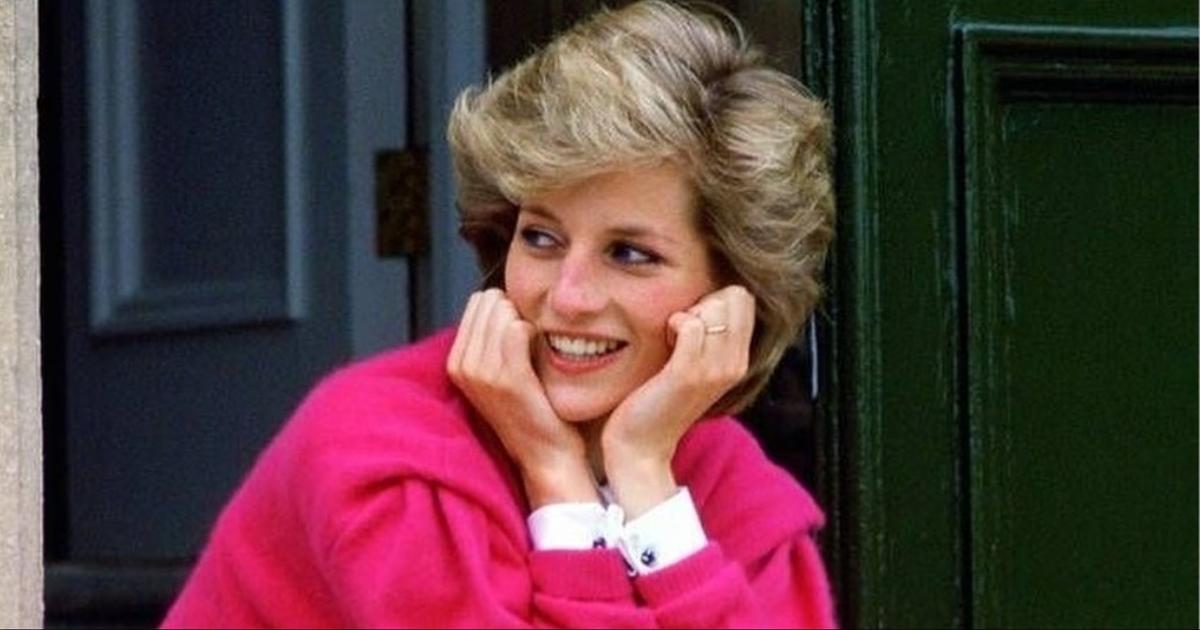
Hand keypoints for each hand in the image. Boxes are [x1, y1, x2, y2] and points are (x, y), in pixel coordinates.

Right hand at [447, 289, 598, 506]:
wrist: (545, 454)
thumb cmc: (530, 408)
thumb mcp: (497, 372)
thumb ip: (490, 338)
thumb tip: (501, 297)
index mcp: (456, 362)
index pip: (477, 302)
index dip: (506, 309)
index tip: (520, 335)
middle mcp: (462, 366)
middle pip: (490, 302)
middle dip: (515, 311)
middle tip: (530, 341)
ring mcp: (482, 374)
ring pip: (503, 312)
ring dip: (526, 322)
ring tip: (535, 349)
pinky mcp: (508, 380)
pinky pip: (518, 330)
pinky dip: (535, 332)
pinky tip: (542, 350)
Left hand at [601, 285, 754, 516]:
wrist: (641, 447)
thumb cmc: (658, 402)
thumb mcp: (694, 368)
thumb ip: (707, 338)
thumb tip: (705, 300)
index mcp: (738, 361)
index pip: (744, 299)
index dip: (715, 298)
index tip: (692, 324)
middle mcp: (734, 365)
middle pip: (734, 296)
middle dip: (704, 301)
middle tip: (681, 331)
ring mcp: (714, 370)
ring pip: (715, 306)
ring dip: (687, 313)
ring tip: (672, 340)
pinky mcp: (689, 374)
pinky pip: (692, 325)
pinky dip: (674, 324)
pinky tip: (664, 342)